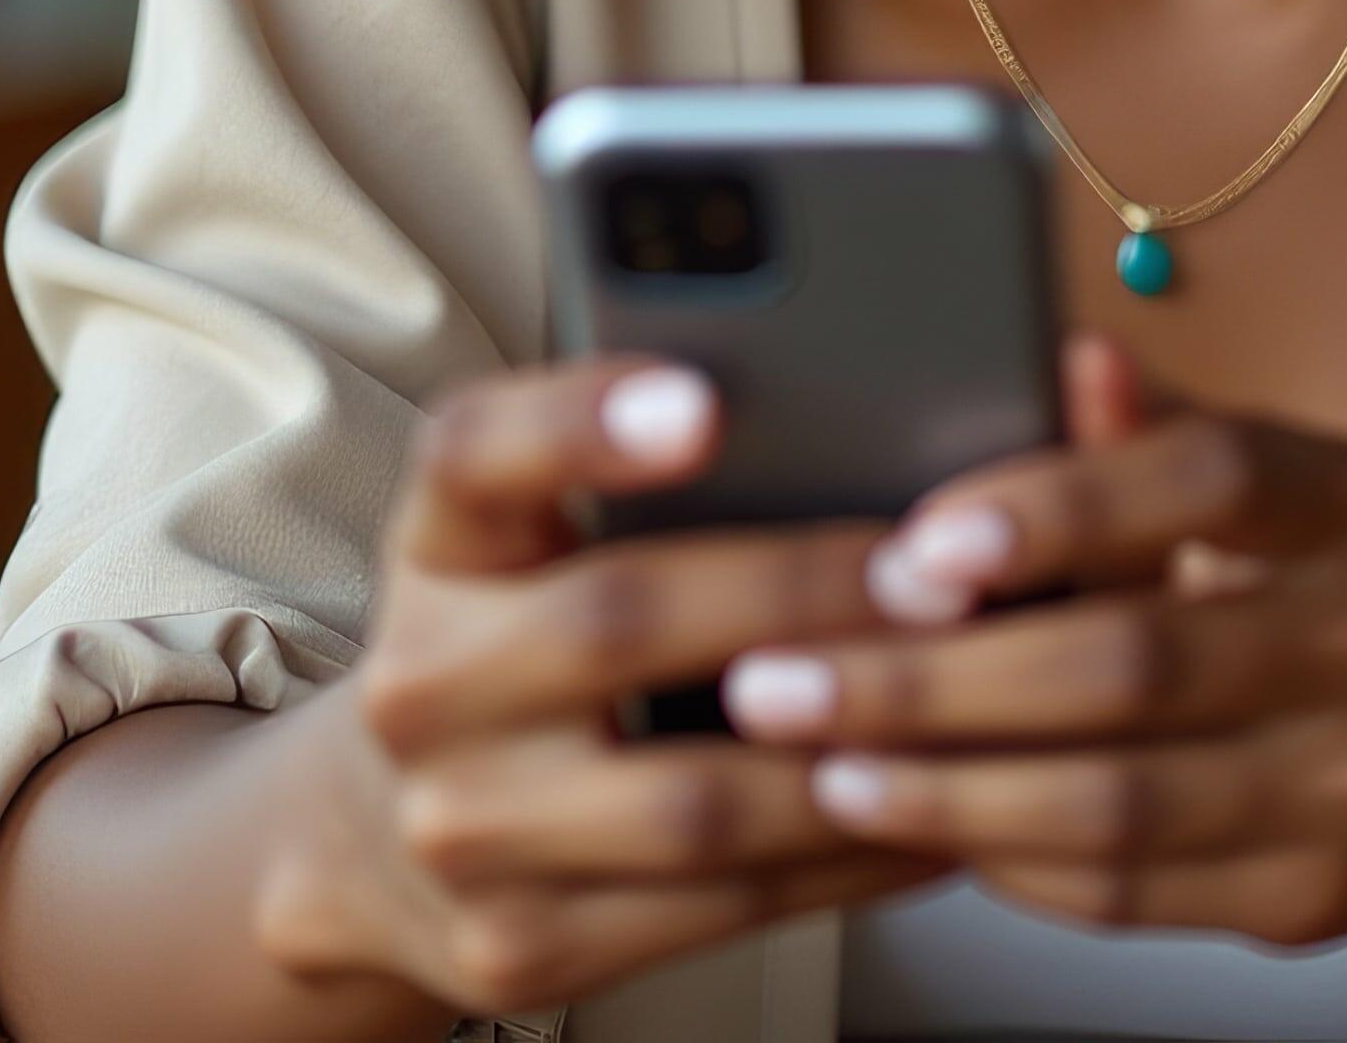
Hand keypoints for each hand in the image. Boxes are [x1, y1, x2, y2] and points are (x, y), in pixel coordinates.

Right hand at [249, 358, 938, 1019]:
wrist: (378, 840)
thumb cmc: (516, 649)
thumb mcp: (529, 539)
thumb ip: (638, 472)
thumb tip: (846, 409)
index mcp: (437, 548)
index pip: (472, 453)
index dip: (580, 422)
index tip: (703, 400)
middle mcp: (423, 683)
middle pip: (617, 620)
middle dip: (802, 595)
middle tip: (940, 574)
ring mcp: (461, 830)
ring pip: (694, 799)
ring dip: (852, 751)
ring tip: (969, 698)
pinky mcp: (518, 947)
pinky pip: (722, 910)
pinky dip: (848, 861)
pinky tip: (932, 815)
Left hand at [705, 338, 1346, 942]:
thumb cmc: (1292, 588)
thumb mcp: (1245, 488)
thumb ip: (1138, 430)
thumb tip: (1060, 351)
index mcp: (1342, 497)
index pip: (1205, 477)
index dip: (1055, 505)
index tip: (911, 543)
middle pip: (1133, 662)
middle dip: (931, 678)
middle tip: (781, 676)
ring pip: (1117, 800)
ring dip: (945, 788)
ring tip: (819, 764)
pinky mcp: (1315, 896)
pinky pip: (1131, 891)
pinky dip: (1007, 861)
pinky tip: (918, 825)